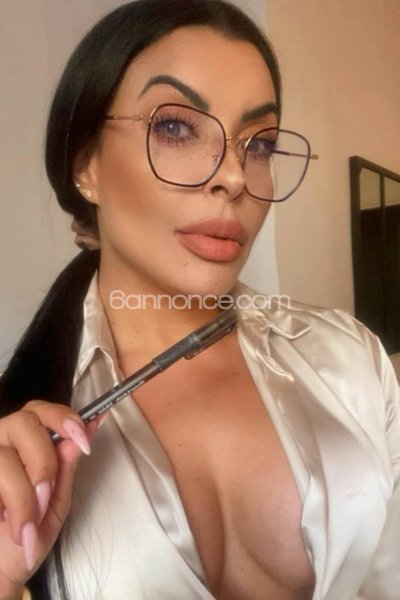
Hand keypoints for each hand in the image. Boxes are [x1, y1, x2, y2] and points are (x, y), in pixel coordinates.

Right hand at [0, 400, 103, 598]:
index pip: (43, 410)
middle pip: (24, 422)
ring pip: (5, 455)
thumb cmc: (29, 535)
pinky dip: (7, 503)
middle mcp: (3, 442)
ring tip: (28, 524)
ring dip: (22, 493)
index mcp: (28, 442)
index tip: (83, 441)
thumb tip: (93, 424)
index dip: (64, 418)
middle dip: (43, 461)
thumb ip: (67, 465)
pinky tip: (8, 524)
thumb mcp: (56, 502)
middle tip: (46, 497)